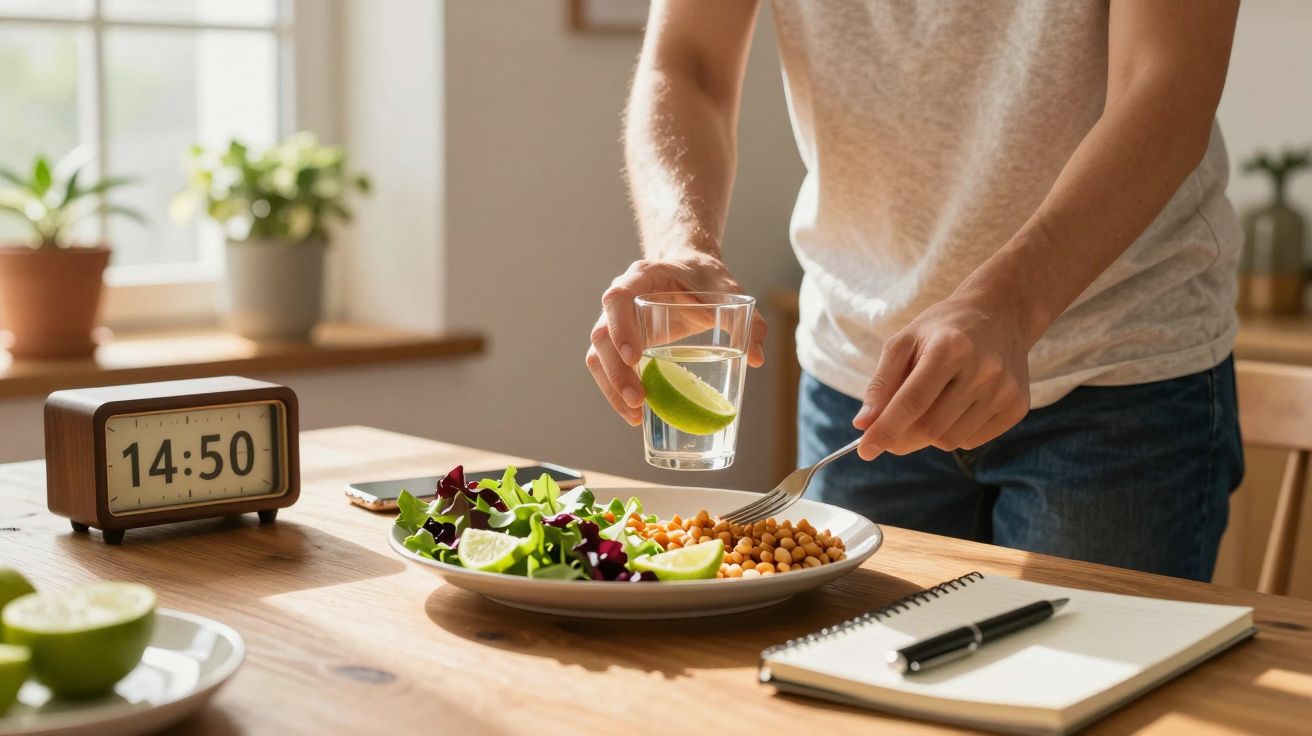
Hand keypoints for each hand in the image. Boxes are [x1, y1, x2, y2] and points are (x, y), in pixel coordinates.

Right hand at [586, 251, 765, 425]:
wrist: (691, 270)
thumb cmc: (706, 279)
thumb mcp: (730, 292)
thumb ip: (748, 320)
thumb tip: (757, 358)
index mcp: (641, 277)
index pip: (617, 298)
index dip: (620, 327)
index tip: (635, 356)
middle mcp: (620, 299)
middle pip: (601, 335)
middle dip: (615, 372)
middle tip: (639, 400)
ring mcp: (614, 322)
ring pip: (597, 356)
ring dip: (611, 387)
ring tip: (635, 416)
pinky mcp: (618, 342)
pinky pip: (605, 368)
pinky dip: (615, 391)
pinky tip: (634, 414)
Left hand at [853, 296, 1030, 458]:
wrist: (1001, 314)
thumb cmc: (942, 330)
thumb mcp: (904, 342)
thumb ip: (881, 383)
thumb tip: (864, 424)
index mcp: (950, 348)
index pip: (911, 402)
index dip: (885, 430)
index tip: (865, 450)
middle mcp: (983, 369)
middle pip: (931, 428)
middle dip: (902, 437)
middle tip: (890, 434)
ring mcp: (1004, 389)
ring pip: (951, 440)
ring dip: (929, 435)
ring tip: (930, 406)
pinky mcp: (1017, 406)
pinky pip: (973, 440)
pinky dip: (954, 433)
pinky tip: (956, 407)